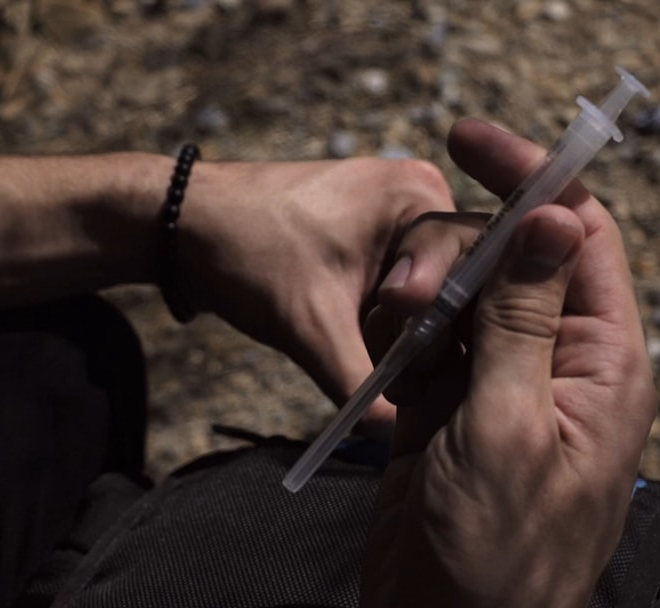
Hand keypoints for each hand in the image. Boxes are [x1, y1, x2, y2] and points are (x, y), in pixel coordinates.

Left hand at [179, 158, 454, 432]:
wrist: (182, 226)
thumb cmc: (246, 254)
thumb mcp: (309, 325)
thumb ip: (358, 383)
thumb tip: (393, 436)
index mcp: (417, 194)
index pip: (476, 267)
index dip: (451, 320)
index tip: (418, 359)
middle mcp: (421, 196)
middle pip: (463, 280)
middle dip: (437, 330)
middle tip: (411, 373)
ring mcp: (399, 216)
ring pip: (438, 289)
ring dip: (418, 332)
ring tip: (397, 369)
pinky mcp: (378, 240)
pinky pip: (412, 287)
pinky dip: (399, 323)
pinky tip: (385, 354)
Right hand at [361, 119, 655, 606]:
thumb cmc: (495, 556)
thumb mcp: (508, 430)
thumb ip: (526, 320)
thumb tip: (555, 218)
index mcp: (603, 364)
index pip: (582, 237)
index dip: (536, 180)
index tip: (470, 141)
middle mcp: (560, 363)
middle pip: (514, 259)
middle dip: (458, 255)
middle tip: (408, 290)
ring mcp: (504, 382)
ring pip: (466, 296)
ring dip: (424, 298)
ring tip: (396, 334)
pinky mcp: (455, 404)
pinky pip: (431, 339)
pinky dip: (404, 335)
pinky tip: (388, 353)